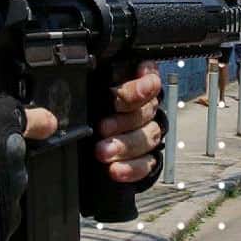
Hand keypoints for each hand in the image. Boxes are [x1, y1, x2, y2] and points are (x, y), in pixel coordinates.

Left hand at [92, 61, 163, 183]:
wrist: (91, 140)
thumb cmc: (93, 105)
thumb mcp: (93, 89)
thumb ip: (101, 80)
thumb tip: (98, 69)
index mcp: (136, 85)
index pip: (149, 80)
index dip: (141, 86)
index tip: (126, 93)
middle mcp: (147, 108)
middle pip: (145, 112)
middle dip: (124, 121)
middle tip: (103, 128)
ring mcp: (149, 133)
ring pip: (147, 137)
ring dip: (125, 146)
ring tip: (102, 152)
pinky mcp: (148, 157)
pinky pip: (147, 163)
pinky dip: (131, 168)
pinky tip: (115, 170)